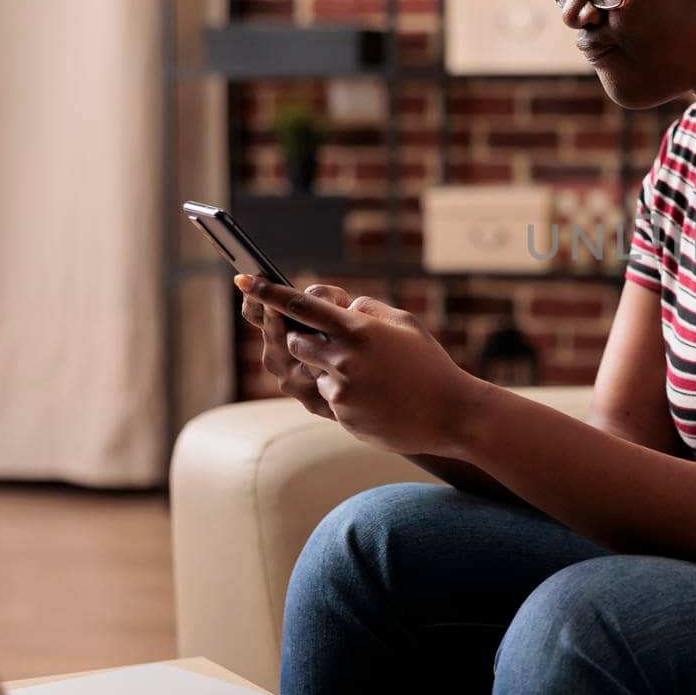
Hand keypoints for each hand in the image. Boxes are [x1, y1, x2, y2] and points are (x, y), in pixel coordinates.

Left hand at [236, 274, 478, 456]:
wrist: (450, 413)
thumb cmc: (430, 364)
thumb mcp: (405, 324)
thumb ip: (366, 310)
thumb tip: (339, 307)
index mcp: (359, 329)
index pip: (302, 305)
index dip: (269, 292)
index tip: (245, 280)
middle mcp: (344, 358)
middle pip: (295, 340)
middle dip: (306, 339)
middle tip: (333, 344)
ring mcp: (340, 388)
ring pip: (310, 371)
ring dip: (327, 369)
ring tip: (367, 376)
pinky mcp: (341, 414)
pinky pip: (326, 397)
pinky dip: (343, 394)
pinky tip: (375, 397)